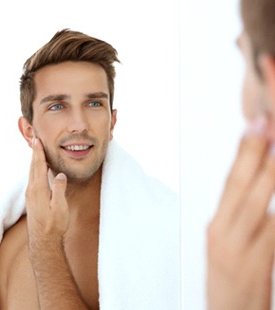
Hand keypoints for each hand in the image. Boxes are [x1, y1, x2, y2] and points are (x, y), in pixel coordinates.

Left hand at [25, 137, 68, 247]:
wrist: (43, 241)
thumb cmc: (54, 225)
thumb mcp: (60, 207)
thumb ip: (59, 189)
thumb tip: (59, 175)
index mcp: (39, 190)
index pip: (38, 166)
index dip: (38, 153)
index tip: (37, 141)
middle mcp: (31, 190)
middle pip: (33, 167)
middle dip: (34, 153)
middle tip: (35, 140)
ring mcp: (30, 195)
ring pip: (31, 173)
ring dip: (34, 161)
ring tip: (35, 151)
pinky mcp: (31, 200)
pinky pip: (32, 179)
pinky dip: (34, 170)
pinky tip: (37, 170)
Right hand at [207, 116, 274, 309]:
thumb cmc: (228, 282)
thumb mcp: (226, 246)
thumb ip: (239, 218)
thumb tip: (257, 187)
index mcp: (216, 227)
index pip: (228, 183)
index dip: (241, 154)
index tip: (253, 127)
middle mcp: (223, 234)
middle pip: (241, 188)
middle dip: (255, 154)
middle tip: (266, 125)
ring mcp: (240, 249)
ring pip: (259, 205)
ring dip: (270, 175)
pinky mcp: (256, 264)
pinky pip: (274, 232)